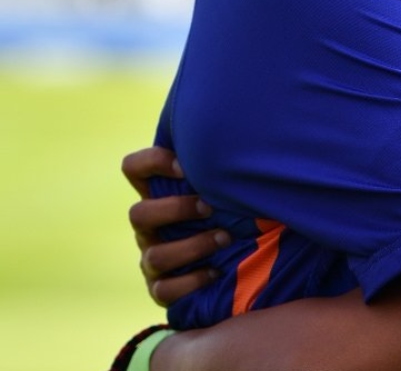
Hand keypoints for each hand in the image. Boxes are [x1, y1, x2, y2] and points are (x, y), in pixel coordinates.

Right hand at [123, 146, 227, 306]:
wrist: (242, 262)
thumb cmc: (234, 211)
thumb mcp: (227, 186)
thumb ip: (222, 165)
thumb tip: (242, 134)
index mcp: (159, 194)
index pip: (133, 168)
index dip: (152, 163)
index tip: (184, 167)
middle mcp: (149, 227)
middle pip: (137, 214)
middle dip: (175, 210)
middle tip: (209, 207)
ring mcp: (153, 259)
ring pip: (154, 255)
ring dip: (192, 246)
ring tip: (225, 238)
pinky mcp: (162, 289)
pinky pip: (163, 291)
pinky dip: (191, 281)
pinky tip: (216, 272)